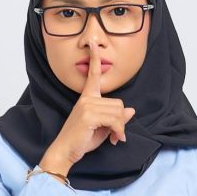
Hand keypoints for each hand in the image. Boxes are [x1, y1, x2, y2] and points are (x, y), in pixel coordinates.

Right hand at [40, 40, 136, 173]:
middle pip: (118, 103)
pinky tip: (113, 140)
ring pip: (118, 112)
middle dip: (121, 121)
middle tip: (116, 135)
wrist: (65, 151)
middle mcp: (86, 98)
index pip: (93, 75)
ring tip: (113, 138)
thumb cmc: (82, 140)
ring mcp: (87, 105)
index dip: (94, 58)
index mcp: (87, 98)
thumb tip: (131, 110)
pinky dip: (118, 131)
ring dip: (120, 128)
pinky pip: (114, 120)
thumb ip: (116, 118)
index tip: (93, 44)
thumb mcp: (103, 127)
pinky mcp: (89, 115)